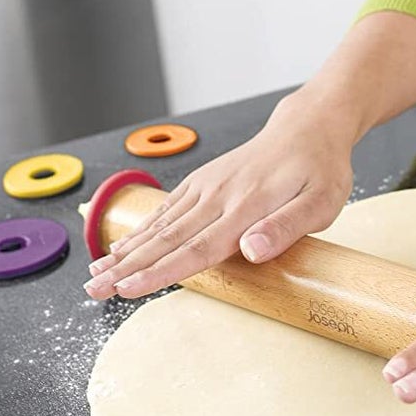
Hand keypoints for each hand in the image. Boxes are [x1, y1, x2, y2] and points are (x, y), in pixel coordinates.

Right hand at [84, 91, 354, 300]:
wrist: (309, 125)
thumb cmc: (320, 169)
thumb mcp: (322, 202)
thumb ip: (286, 227)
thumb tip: (250, 250)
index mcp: (247, 207)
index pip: (197, 247)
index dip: (161, 271)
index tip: (129, 290)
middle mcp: (220, 196)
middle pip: (167, 239)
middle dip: (127, 267)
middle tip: (93, 290)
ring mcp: (208, 186)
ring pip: (160, 225)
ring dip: (126, 251)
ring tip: (94, 273)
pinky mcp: (204, 181)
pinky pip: (167, 208)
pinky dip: (142, 229)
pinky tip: (122, 246)